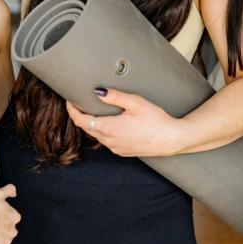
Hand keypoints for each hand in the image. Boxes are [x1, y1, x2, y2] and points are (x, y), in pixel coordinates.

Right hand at [0, 184, 20, 243]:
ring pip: (7, 240)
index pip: (13, 218)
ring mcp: (7, 241)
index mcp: (14, 216)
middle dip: (3, 228)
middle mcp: (13, 229)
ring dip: (1, 238)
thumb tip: (15, 192)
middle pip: (10, 229)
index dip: (3, 217)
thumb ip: (9, 190)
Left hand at [65, 88, 180, 156]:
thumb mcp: (135, 103)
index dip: (73, 111)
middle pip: (87, 128)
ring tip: (96, 111)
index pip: (81, 121)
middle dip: (82, 116)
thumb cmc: (156, 120)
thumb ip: (115, 97)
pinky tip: (112, 123)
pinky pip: (107, 141)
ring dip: (93, 124)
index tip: (70, 100)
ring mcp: (116, 148)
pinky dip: (104, 132)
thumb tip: (98, 92)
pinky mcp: (123, 151)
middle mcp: (109, 141)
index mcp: (109, 128)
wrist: (171, 139)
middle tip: (81, 102)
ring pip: (97, 135)